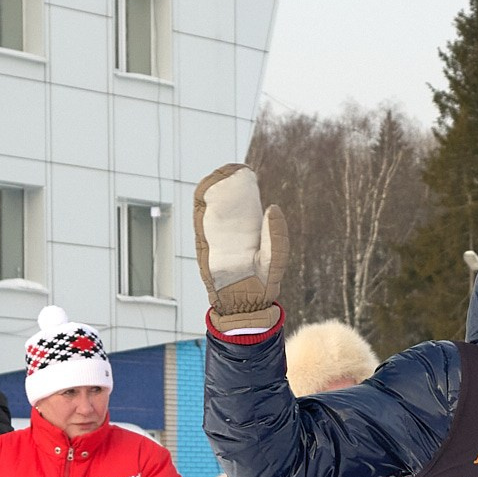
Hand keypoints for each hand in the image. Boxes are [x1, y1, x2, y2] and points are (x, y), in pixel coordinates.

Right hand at [192, 163, 286, 323]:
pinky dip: (201, 208)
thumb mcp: (276, 257)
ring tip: (219, 176)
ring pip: (209, 211)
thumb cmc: (263, 283)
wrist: (247, 306)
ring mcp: (214, 241)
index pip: (240, 206)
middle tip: (230, 170)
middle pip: (222, 204)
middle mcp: (228, 236)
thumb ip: (277, 235)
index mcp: (245, 235)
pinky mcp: (204, 249)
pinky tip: (205, 194)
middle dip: (223, 185)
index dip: (238, 188)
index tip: (242, 171)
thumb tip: (273, 207)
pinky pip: (200, 225)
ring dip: (211, 192)